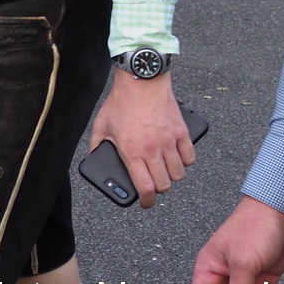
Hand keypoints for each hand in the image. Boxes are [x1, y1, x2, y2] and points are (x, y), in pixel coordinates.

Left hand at [86, 70, 193, 208]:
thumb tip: (94, 157)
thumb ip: (97, 144)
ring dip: (171, 177)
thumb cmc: (121, 101)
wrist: (141, 80)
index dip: (146, 201)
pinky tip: (176, 158)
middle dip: (158, 189)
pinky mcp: (181, 132)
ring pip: (178, 174)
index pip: (145, 188)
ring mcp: (169, 141)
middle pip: (164, 185)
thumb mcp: (101, 124)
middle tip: (152, 183)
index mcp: (132, 151)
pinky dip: (185, 162)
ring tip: (164, 170)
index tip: (145, 203)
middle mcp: (152, 150)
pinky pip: (189, 157)